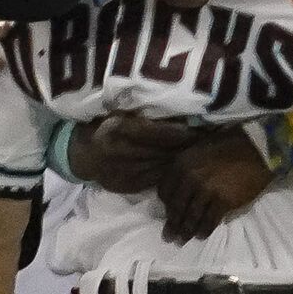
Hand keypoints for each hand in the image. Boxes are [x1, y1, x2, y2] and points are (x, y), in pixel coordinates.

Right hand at [69, 111, 204, 192]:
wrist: (81, 155)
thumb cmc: (102, 124)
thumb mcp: (117, 112)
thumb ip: (141, 112)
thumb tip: (177, 107)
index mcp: (119, 128)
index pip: (160, 133)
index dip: (184, 131)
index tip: (204, 126)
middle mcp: (123, 152)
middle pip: (165, 150)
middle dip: (189, 145)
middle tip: (211, 138)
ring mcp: (126, 172)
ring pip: (165, 166)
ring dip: (184, 159)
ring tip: (204, 152)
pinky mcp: (130, 186)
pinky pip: (158, 179)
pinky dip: (173, 171)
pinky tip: (186, 165)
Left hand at [156, 129, 275, 241]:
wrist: (257, 149)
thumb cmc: (229, 145)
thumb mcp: (199, 150)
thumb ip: (187, 167)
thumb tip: (179, 187)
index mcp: (181, 163)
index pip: (164, 191)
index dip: (166, 204)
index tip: (170, 212)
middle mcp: (190, 178)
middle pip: (176, 207)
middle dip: (172, 224)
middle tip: (169, 236)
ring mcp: (206, 191)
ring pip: (191, 217)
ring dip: (186, 231)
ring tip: (182, 240)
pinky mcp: (223, 201)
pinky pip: (209, 221)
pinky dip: (204, 231)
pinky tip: (201, 236)